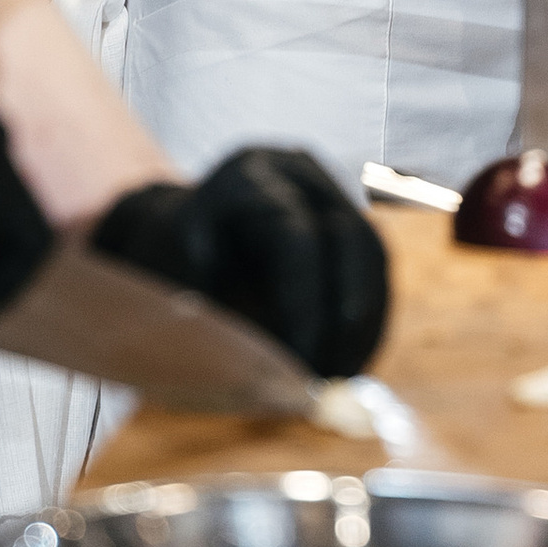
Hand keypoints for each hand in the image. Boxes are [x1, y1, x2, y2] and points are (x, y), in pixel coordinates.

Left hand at [90, 146, 389, 382]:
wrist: (183, 230)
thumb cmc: (173, 262)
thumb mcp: (178, 280)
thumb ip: (221, 311)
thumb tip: (264, 367)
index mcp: (248, 176)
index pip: (297, 239)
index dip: (306, 305)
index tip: (300, 363)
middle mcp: (297, 171)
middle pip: (350, 240)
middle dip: (346, 318)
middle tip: (332, 375)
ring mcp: (329, 188)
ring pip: (372, 254)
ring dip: (364, 322)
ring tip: (343, 375)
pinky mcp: (349, 215)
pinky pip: (375, 267)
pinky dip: (368, 316)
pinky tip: (351, 359)